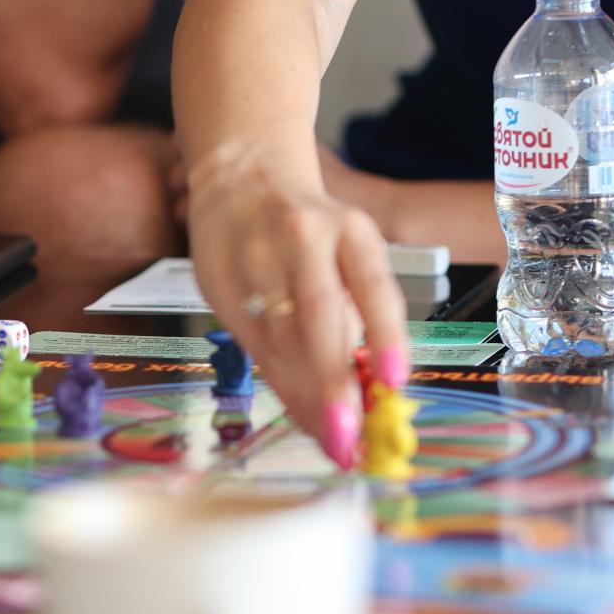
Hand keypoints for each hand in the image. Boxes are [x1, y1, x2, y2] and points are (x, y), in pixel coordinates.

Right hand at [187, 148, 408, 467]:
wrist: (240, 174)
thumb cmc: (304, 225)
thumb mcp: (346, 248)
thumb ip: (355, 308)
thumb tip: (371, 389)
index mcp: (348, 227)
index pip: (372, 282)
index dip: (385, 332)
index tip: (395, 381)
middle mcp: (301, 236)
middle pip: (318, 315)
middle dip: (332, 382)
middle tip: (350, 436)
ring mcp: (254, 258)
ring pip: (280, 337)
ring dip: (307, 396)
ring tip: (333, 439)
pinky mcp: (219, 281)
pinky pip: (254, 344)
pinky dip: (281, 383)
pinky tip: (301, 412)